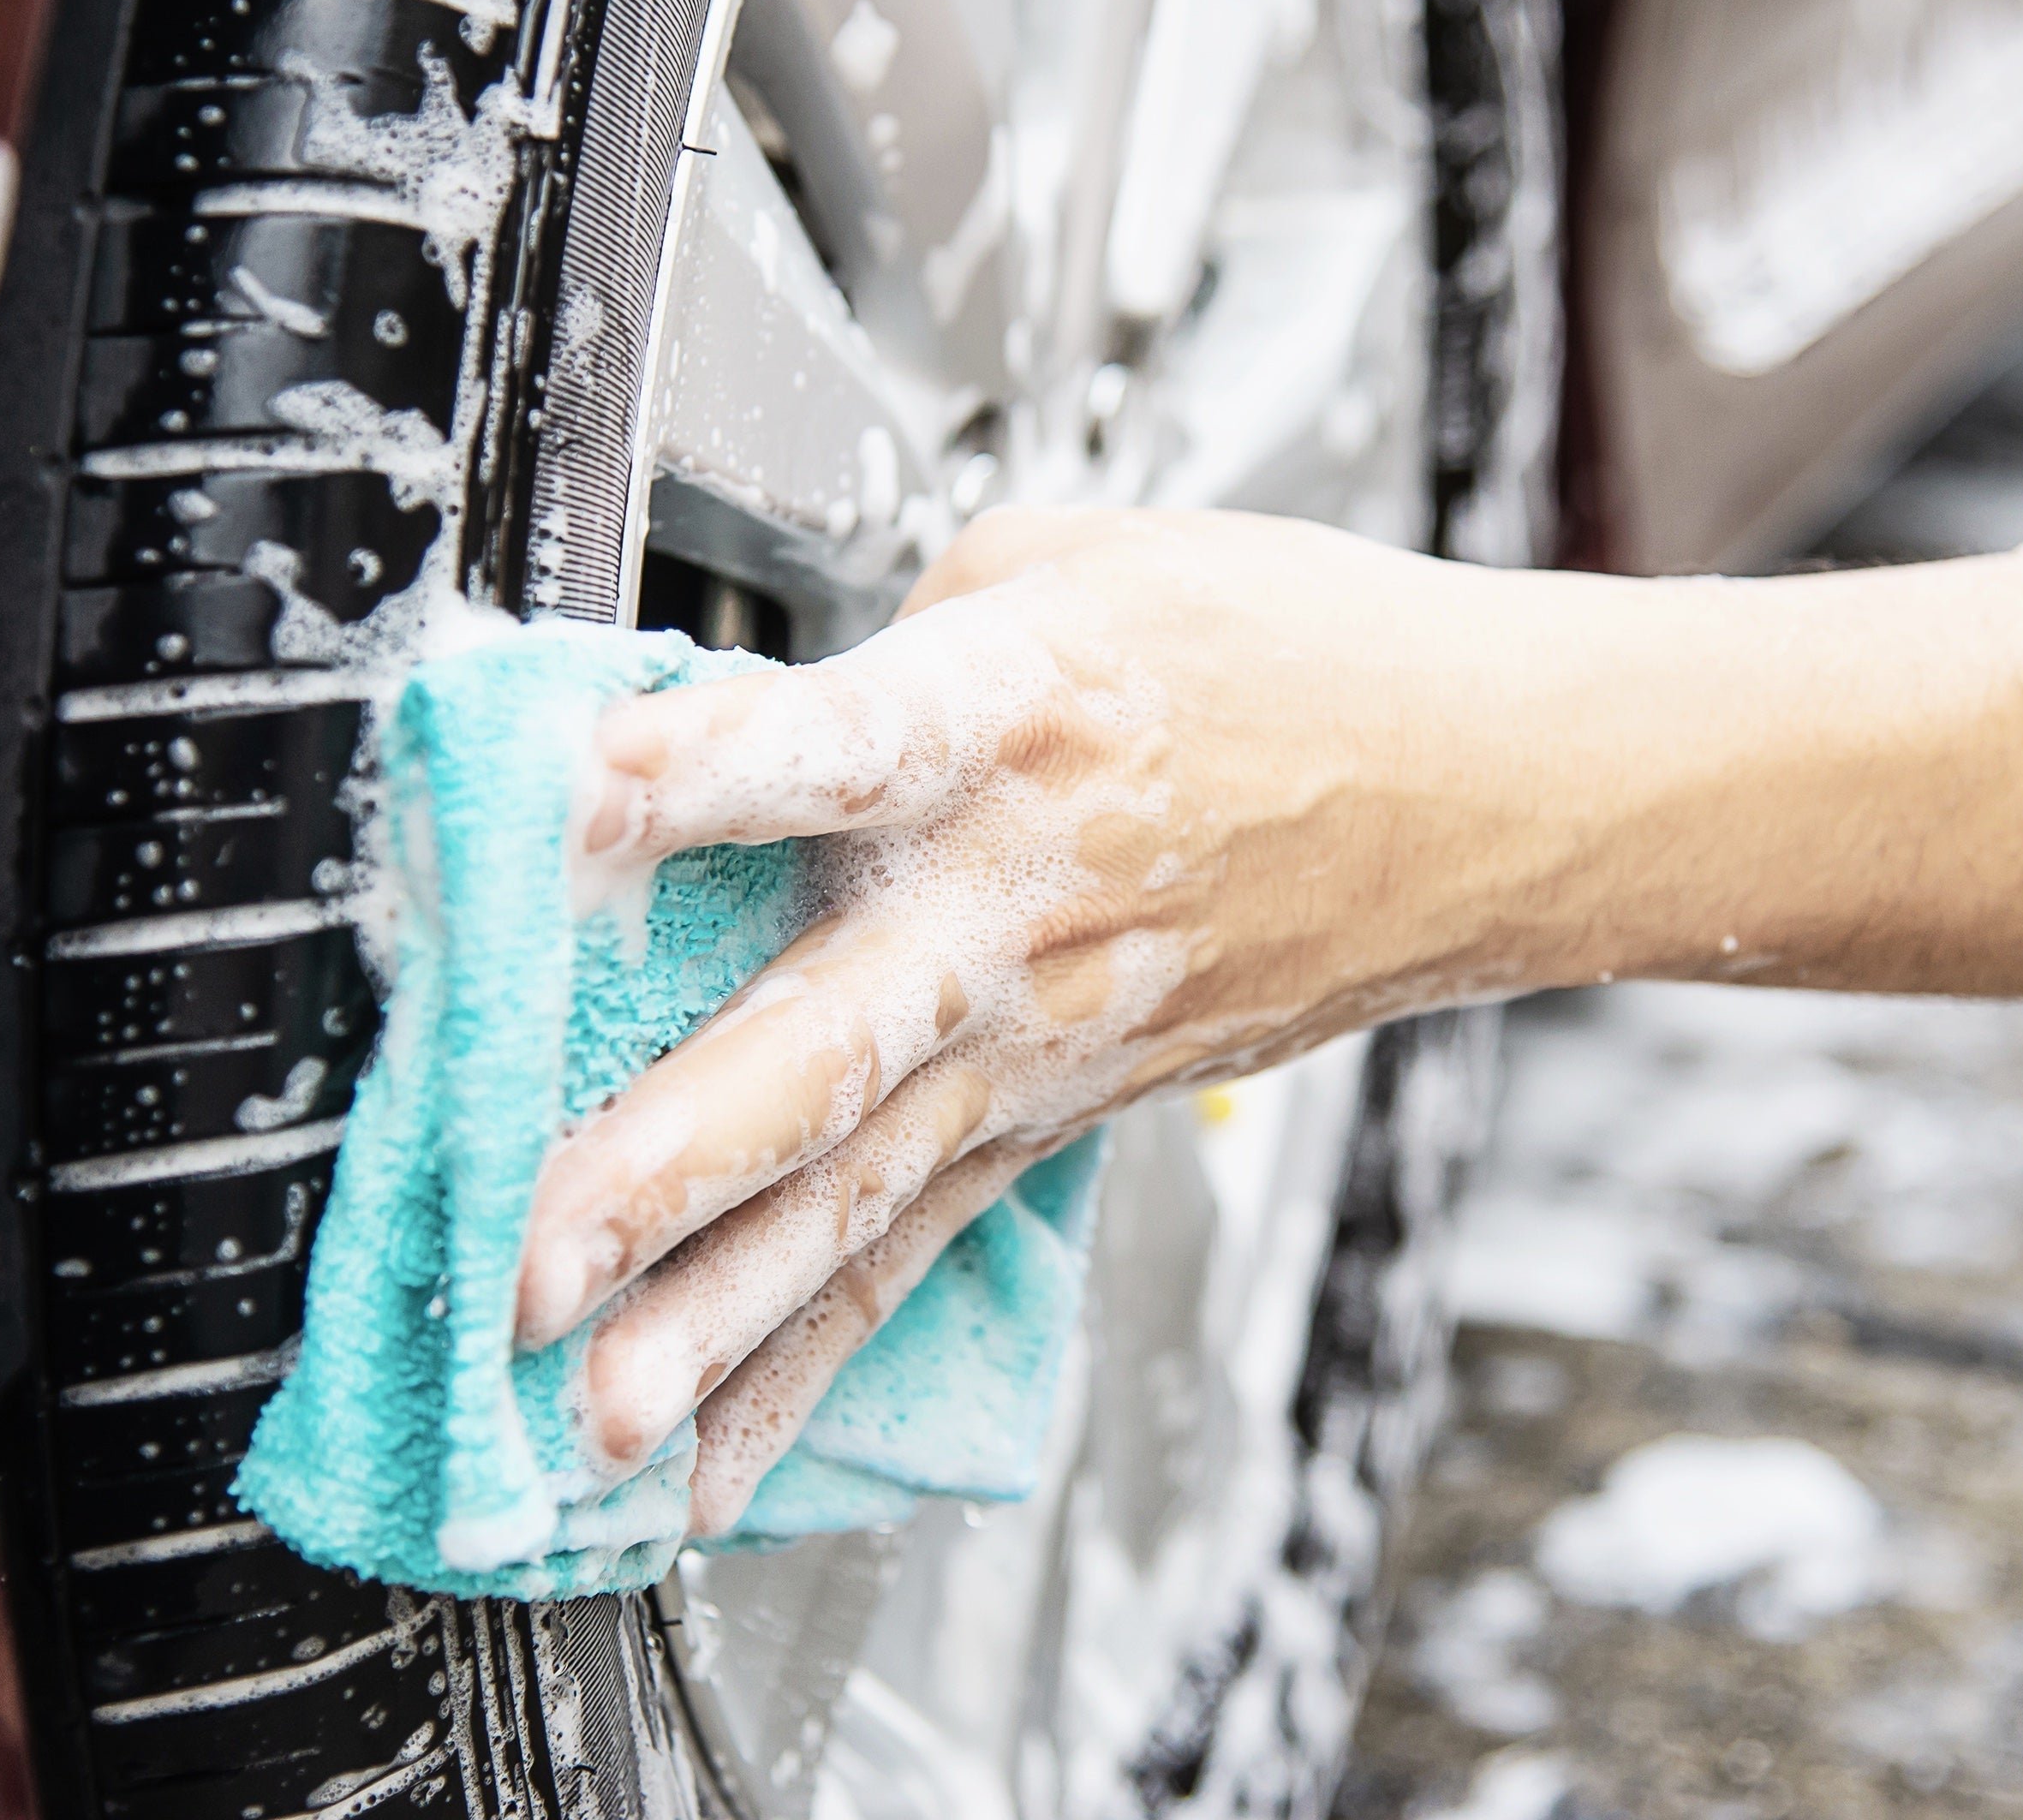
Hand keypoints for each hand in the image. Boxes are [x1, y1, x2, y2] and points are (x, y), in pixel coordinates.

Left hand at [512, 507, 1530, 1527]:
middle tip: (533, 1253)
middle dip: (674, 1157)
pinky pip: (916, 1250)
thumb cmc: (1291, 652)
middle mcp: (1014, 901)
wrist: (1488, 788)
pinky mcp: (1055, 1116)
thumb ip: (892, 632)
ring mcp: (1038, 1037)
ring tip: (590, 1424)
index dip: (717, 767)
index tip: (582, 800)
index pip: (851, 742)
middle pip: (833, 1039)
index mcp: (1013, 713)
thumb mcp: (1077, 561)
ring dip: (718, 1315)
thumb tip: (751, 708)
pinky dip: (808, 1364)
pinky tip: (708, 1461)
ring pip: (859, 1193)